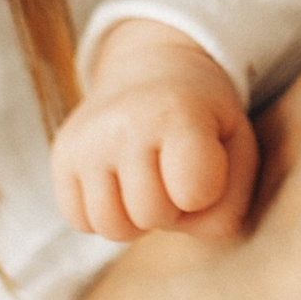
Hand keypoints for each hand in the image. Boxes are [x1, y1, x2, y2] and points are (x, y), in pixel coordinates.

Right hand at [52, 25, 258, 240]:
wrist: (153, 71)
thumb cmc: (205, 121)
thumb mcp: (238, 148)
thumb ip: (229, 203)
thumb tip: (183, 228)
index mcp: (176, 113)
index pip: (194, 193)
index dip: (207, 190)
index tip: (205, 162)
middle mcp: (123, 124)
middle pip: (151, 215)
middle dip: (171, 207)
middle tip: (174, 172)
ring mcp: (86, 141)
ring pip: (111, 228)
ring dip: (136, 218)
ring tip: (149, 181)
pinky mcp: (62, 157)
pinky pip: (81, 221)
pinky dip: (105, 213)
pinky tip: (120, 183)